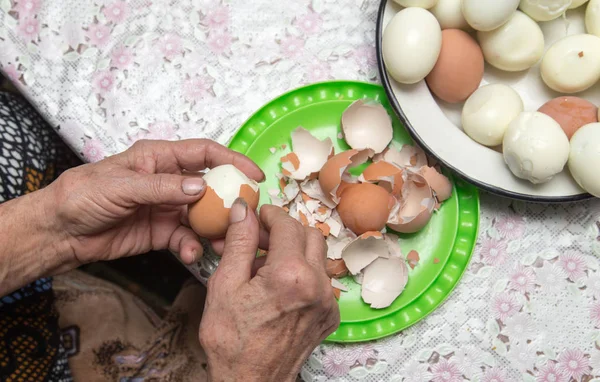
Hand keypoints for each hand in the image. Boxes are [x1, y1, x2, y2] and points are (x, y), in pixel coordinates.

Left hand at [46, 139, 263, 268]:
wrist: (60, 232)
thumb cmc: (82, 195)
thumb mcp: (121, 186)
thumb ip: (161, 187)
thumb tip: (199, 188)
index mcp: (160, 158)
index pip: (204, 154)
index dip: (232, 161)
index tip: (254, 175)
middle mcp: (168, 181)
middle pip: (210, 187)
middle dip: (229, 201)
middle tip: (246, 215)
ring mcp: (166, 208)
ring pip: (202, 216)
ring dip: (214, 229)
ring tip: (222, 242)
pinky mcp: (161, 233)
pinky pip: (185, 238)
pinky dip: (192, 246)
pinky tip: (191, 254)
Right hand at [199, 202, 339, 381]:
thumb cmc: (232, 341)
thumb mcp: (225, 286)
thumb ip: (239, 243)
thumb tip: (243, 211)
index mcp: (290, 275)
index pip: (287, 224)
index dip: (270, 214)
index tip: (258, 215)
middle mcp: (317, 285)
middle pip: (309, 234)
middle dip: (285, 230)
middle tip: (261, 238)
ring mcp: (327, 302)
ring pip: (318, 256)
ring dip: (295, 250)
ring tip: (266, 265)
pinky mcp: (330, 315)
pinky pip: (321, 280)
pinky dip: (303, 273)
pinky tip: (279, 287)